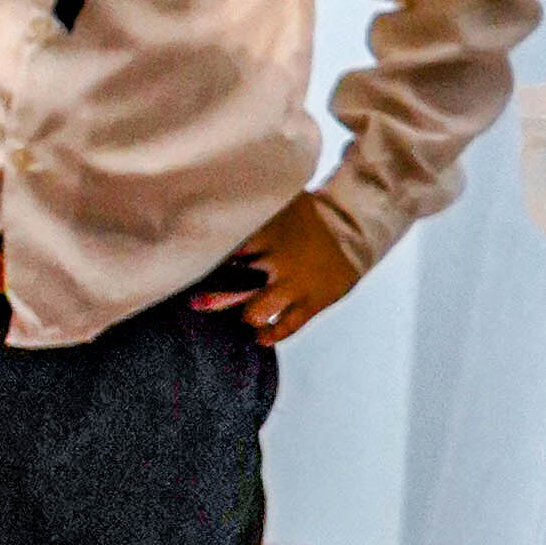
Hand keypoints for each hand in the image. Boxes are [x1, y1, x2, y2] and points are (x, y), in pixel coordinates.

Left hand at [196, 193, 359, 342]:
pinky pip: (289, 325)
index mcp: (266, 233)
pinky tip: (260, 337)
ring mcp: (296, 283)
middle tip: (196, 303)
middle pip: (236, 284)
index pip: (225, 251)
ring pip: (258, 310)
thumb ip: (248, 217)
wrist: (356, 227)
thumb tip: (207, 210)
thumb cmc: (308, 218)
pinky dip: (272, 333)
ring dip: (244, 316)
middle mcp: (278, 260)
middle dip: (214, 296)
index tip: (189, 270)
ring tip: (238, 317)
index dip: (205, 263)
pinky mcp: (314, 301)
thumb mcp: (278, 207)